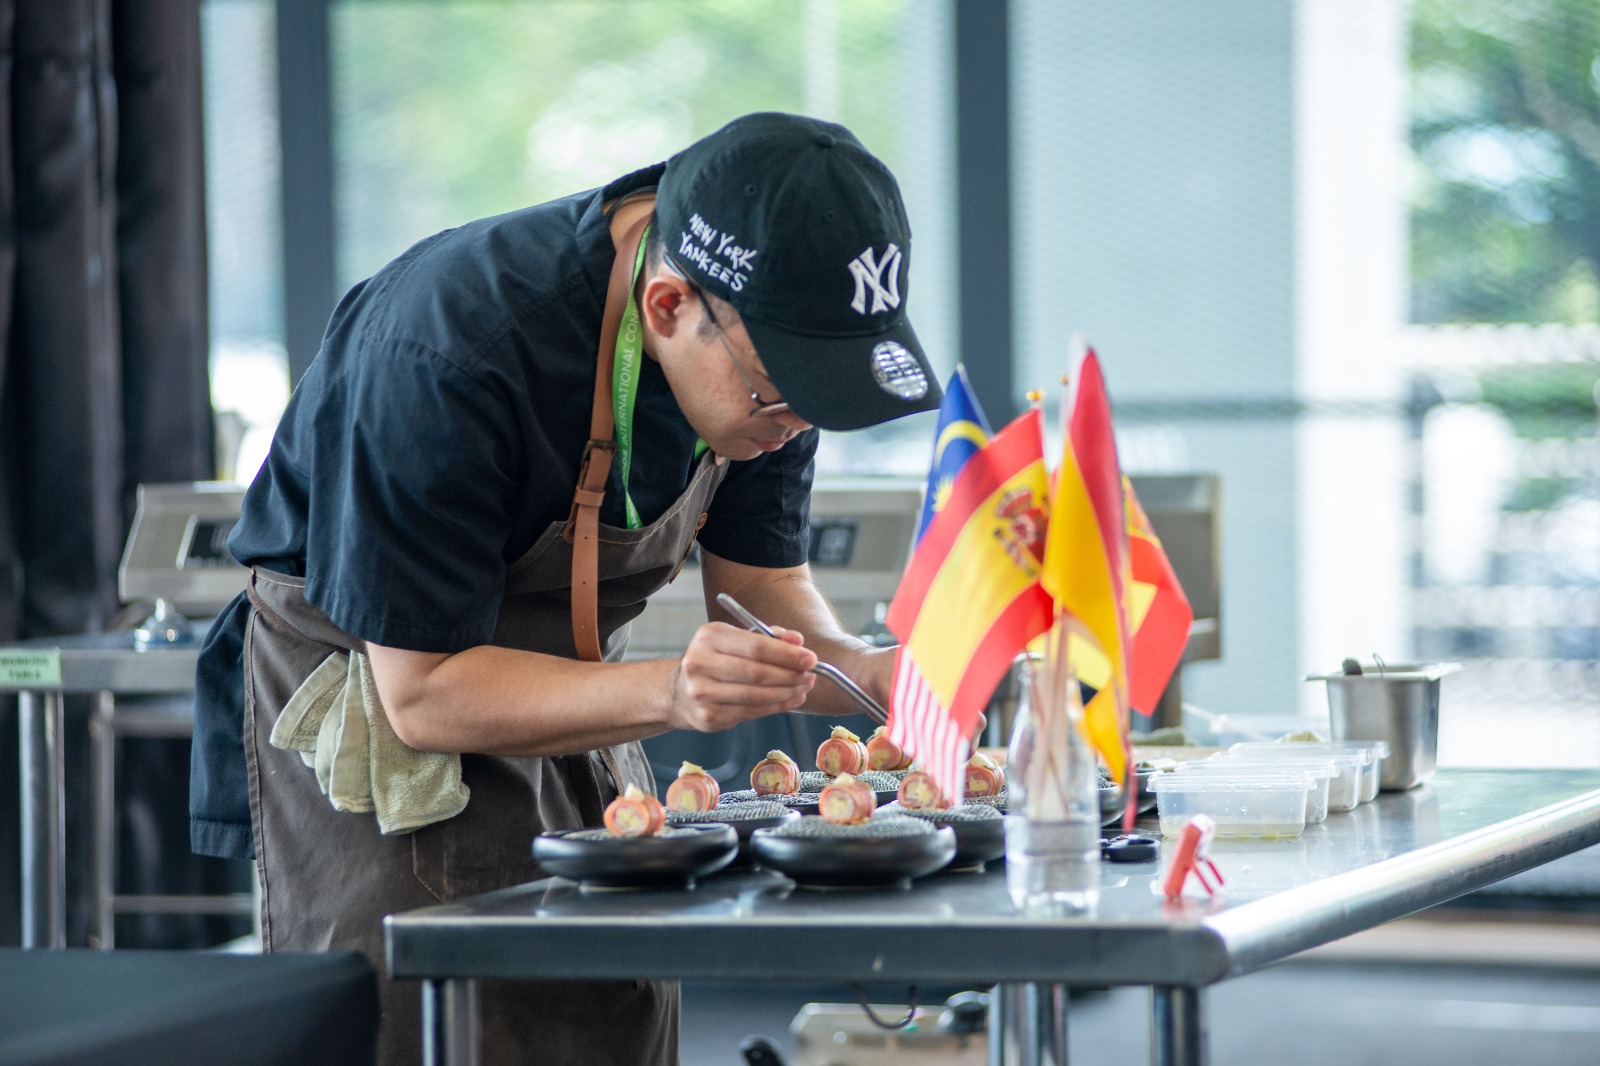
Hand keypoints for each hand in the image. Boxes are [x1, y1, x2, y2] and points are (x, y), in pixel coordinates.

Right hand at [669, 622, 816, 731]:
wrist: (681, 691)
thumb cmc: (717, 660)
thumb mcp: (737, 639)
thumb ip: (767, 636)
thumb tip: (797, 640)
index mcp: (709, 637)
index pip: (755, 646)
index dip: (786, 654)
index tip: (810, 658)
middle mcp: (700, 663)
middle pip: (757, 672)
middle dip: (790, 675)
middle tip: (810, 675)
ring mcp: (702, 693)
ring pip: (756, 696)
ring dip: (787, 693)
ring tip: (803, 688)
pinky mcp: (709, 717)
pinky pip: (752, 712)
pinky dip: (776, 706)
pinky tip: (790, 700)